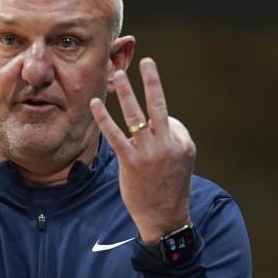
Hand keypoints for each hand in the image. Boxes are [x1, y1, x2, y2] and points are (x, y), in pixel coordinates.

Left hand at [89, 58, 194, 242]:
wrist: (165, 217)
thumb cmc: (171, 188)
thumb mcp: (182, 161)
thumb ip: (174, 138)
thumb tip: (162, 121)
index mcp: (182, 141)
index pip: (167, 118)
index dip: (157, 124)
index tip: (151, 137)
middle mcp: (167, 143)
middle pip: (158, 105)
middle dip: (151, 81)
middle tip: (145, 60)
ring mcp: (149, 152)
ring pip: (136, 116)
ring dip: (126, 93)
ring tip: (118, 74)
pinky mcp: (131, 162)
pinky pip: (115, 135)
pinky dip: (104, 118)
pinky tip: (95, 104)